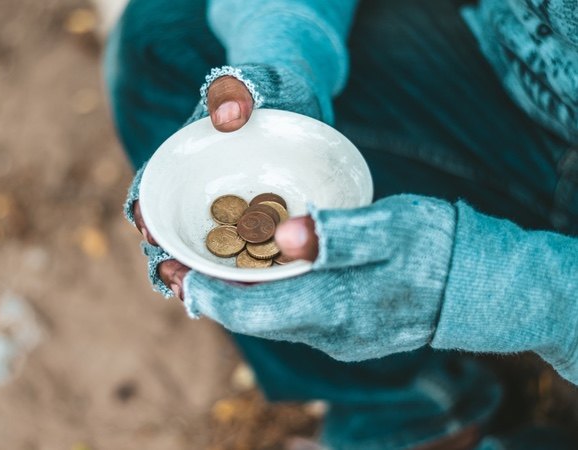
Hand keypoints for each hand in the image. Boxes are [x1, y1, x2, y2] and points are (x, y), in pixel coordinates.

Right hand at [127, 63, 328, 298]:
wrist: (297, 104)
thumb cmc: (267, 87)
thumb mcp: (251, 82)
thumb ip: (236, 91)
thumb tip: (228, 113)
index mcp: (184, 162)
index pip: (152, 189)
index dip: (146, 211)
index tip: (147, 227)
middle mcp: (199, 195)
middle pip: (173, 233)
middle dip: (170, 259)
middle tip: (175, 279)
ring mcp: (227, 217)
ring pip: (204, 254)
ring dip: (200, 277)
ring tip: (203, 297)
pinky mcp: (256, 232)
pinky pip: (242, 259)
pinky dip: (239, 277)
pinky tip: (249, 294)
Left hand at [182, 195, 457, 361]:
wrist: (485, 287)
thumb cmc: (440, 247)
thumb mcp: (394, 227)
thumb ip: (339, 235)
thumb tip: (284, 236)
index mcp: (337, 307)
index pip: (254, 310)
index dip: (210, 294)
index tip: (175, 274)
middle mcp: (332, 333)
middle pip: (255, 319)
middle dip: (211, 295)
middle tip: (173, 268)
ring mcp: (341, 338)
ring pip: (272, 320)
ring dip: (235, 298)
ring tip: (202, 268)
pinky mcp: (350, 331)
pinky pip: (294, 317)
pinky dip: (265, 298)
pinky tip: (255, 275)